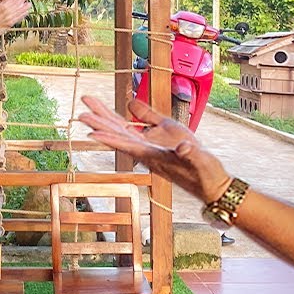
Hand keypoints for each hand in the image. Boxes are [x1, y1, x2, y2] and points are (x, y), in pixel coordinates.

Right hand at [0, 0, 30, 33]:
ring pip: (18, 12)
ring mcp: (9, 19)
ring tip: (29, 3)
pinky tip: (26, 12)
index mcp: (1, 7)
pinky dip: (22, 15)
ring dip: (25, 7)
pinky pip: (17, 19)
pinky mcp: (10, 25)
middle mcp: (6, 13)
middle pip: (16, 4)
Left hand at [78, 96, 231, 203]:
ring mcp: (149, 152)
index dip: (110, 139)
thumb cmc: (206, 174)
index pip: (128, 146)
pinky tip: (116, 117)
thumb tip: (183, 147)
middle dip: (100, 123)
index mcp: (154, 157)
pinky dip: (122, 124)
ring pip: (122, 133)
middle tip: (82, 111)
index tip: (91, 133)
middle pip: (118, 136)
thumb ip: (190, 153)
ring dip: (106, 121)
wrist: (211, 185)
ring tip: (89, 109)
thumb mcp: (200, 160)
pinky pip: (134, 133)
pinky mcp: (155, 149)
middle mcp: (147, 154)